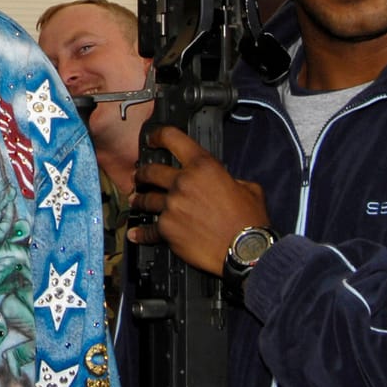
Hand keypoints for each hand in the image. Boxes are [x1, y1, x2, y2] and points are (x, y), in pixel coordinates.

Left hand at [127, 125, 268, 274]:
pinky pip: (148, 229)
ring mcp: (172, 205)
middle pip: (151, 171)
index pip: (173, 138)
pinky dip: (141, 232)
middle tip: (140, 176)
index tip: (152, 139)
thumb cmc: (249, 221)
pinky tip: (136, 233)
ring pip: (145, 199)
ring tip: (137, 201)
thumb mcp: (248, 188)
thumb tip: (223, 182)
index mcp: (203, 167)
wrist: (246, 251)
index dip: (158, 135)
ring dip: (140, 200)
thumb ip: (230, 179)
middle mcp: (183, 183)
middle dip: (142, 173)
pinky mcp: (167, 228)